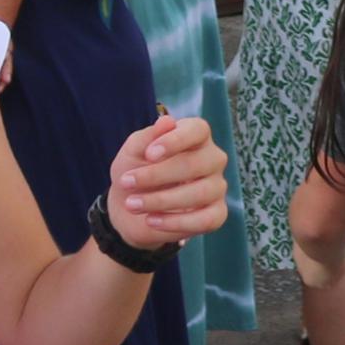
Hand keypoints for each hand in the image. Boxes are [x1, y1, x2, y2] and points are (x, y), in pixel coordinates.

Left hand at [105, 114, 228, 248]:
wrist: (128, 208)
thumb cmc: (134, 171)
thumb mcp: (132, 152)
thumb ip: (147, 137)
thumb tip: (167, 121)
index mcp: (195, 136)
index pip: (198, 130)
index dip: (175, 141)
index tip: (149, 154)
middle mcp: (212, 159)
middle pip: (196, 163)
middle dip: (158, 175)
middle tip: (127, 183)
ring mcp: (217, 186)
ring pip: (201, 193)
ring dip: (161, 200)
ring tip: (133, 204)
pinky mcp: (217, 213)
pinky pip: (206, 219)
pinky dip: (176, 222)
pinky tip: (151, 220)